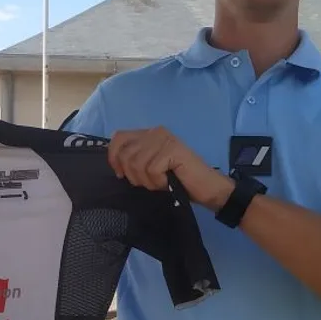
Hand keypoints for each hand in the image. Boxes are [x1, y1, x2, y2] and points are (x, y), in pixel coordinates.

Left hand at [107, 126, 233, 210]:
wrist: (206, 187)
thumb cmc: (177, 180)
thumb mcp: (149, 167)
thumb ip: (134, 159)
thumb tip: (115, 162)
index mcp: (148, 133)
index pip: (119, 137)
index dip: (114, 157)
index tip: (120, 174)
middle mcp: (155, 131)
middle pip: (126, 154)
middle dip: (133, 175)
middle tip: (149, 182)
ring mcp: (164, 139)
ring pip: (137, 164)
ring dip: (147, 181)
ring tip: (160, 183)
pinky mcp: (172, 149)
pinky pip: (151, 170)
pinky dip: (158, 182)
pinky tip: (168, 182)